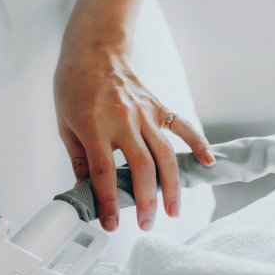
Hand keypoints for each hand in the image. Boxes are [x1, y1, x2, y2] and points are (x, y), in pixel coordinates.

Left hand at [54, 42, 214, 231]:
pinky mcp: (158, 106)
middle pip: (142, 167)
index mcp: (94, 126)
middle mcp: (123, 120)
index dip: (109, 202)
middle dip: (146, 200)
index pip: (104, 172)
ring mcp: (144, 113)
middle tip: (146, 224)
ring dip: (171, 186)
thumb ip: (80, 160)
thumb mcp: (65, 125)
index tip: (111, 224)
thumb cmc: (74, 87)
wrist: (94, 50)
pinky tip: (209, 162)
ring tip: (173, 211)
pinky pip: (182, 126)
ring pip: (164, 154)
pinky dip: (198, 143)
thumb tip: (86, 192)